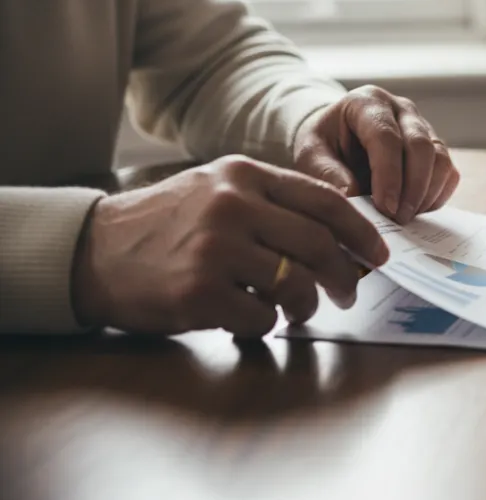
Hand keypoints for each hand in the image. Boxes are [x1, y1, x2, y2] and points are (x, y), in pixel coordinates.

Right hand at [71, 156, 389, 337]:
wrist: (94, 251)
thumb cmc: (165, 224)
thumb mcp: (217, 190)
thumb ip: (272, 202)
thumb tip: (339, 235)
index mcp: (244, 174)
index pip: (325, 201)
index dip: (361, 231)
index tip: (378, 254)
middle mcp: (233, 205)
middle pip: (319, 244)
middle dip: (345, 274)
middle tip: (350, 292)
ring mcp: (216, 248)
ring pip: (295, 283)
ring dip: (307, 304)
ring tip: (300, 310)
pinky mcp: (200, 292)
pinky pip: (262, 317)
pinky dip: (266, 325)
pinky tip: (250, 319)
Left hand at [294, 85, 459, 223]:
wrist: (338, 139)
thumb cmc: (325, 145)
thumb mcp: (311, 154)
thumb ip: (327, 173)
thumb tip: (351, 196)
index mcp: (368, 102)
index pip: (386, 137)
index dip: (389, 174)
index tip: (385, 208)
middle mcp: (401, 109)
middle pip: (421, 146)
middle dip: (413, 188)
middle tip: (398, 219)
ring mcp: (423, 127)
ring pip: (440, 158)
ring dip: (427, 193)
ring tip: (405, 217)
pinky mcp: (435, 148)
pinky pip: (449, 172)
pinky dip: (437, 195)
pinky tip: (415, 210)